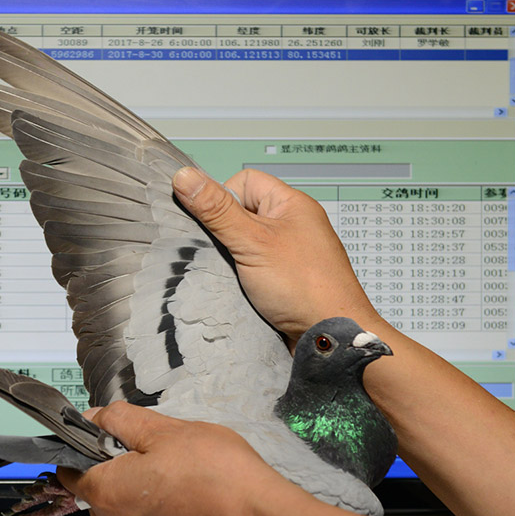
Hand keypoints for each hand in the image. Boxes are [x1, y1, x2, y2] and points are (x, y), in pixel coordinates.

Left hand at [57, 402, 304, 515]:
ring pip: (123, 505)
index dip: (84, 443)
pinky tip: (186, 492)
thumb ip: (121, 420)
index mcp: (106, 492)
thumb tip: (96, 417)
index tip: (106, 432)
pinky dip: (157, 506)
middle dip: (116, 463)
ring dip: (138, 484)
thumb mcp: (165, 429)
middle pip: (97, 486)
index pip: (69, 467)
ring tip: (177, 469)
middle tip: (153, 446)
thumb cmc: (220, 478)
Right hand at [173, 167, 378, 347]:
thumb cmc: (304, 286)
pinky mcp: (282, 280)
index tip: (216, 224)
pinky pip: (250, 267)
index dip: (223, 198)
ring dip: (230, 258)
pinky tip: (238, 289)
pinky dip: (239, 277)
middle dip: (223, 232)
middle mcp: (291, 225)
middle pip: (240, 213)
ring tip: (231, 274)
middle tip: (223, 251)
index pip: (244, 181)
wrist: (330, 338)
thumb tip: (184, 177)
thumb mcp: (252, 242)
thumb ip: (216, 210)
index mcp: (291, 205)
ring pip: (242, 243)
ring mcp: (288, 253)